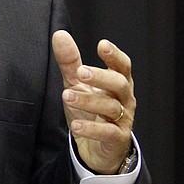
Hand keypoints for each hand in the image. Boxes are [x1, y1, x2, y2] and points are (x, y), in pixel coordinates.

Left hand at [51, 30, 134, 173]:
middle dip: (100, 77)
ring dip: (88, 101)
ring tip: (67, 96)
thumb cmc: (90, 110)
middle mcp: (124, 99)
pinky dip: (92, 128)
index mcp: (117, 82)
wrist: (96, 148)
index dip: (114, 55)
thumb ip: (70, 61)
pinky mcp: (116, 139)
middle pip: (119, 84)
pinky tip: (76, 125)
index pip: (122, 66)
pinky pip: (108, 132)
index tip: (102, 45)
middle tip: (81, 72)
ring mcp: (122, 120)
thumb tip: (59, 35)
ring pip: (111, 107)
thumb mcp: (77, 83)